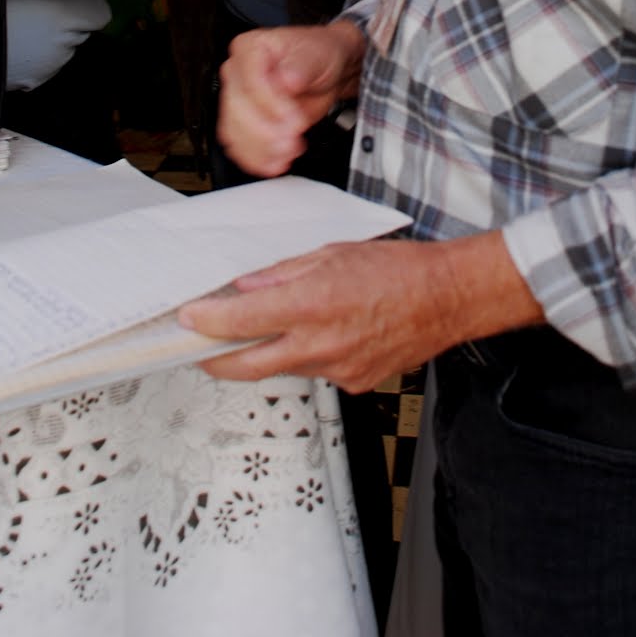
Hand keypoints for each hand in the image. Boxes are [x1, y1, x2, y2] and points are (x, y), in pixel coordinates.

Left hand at [180, 230, 539, 391]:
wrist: (445, 299)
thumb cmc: (398, 270)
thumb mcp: (332, 254)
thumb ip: (285, 272)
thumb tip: (250, 285)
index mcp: (312, 305)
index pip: (241, 320)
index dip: (207, 322)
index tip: (189, 319)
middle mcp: (320, 344)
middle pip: (247, 365)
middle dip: (215, 359)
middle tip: (199, 348)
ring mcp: (337, 369)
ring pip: (283, 369)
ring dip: (266, 353)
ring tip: (265, 330)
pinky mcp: (354, 382)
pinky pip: (316, 373)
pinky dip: (307, 356)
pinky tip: (320, 336)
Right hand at [218, 22, 365, 176]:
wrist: (328, 72)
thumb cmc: (319, 54)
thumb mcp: (315, 54)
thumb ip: (299, 67)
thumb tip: (286, 81)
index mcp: (250, 47)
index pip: (250, 80)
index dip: (270, 104)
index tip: (294, 119)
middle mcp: (238, 72)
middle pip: (238, 109)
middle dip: (265, 131)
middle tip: (292, 140)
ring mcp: (239, 98)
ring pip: (234, 130)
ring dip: (260, 149)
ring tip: (286, 154)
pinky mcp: (244, 121)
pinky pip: (238, 144)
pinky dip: (255, 157)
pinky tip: (273, 162)